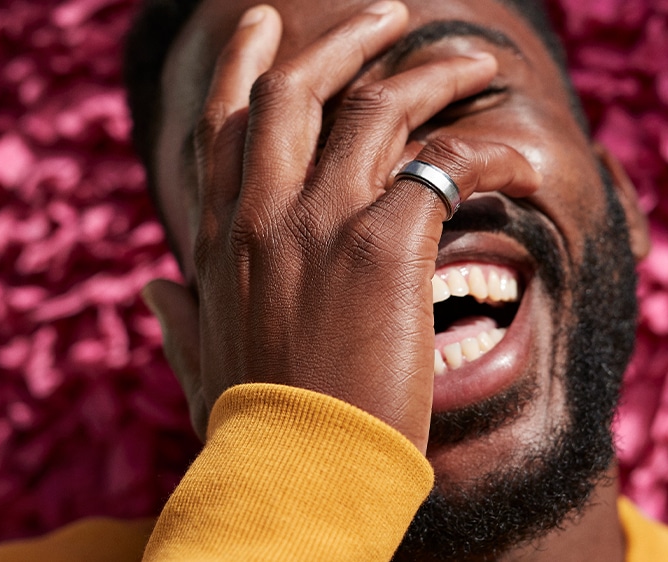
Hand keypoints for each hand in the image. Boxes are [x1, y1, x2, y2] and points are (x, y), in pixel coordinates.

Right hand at [143, 1, 539, 452]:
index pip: (225, 125)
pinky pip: (442, 164)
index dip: (244, 66)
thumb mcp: (201, 365)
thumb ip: (178, 321)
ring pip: (375, 104)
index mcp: (222, 239)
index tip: (267, 28)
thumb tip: (154, 290)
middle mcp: (264, 213)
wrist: (292, 477)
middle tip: (389, 13)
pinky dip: (482, 145)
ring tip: (470, 57)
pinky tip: (513, 144)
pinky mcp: (387, 244)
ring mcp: (322, 221)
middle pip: (297, 89)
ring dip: (428, 69)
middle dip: (343, 38)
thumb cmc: (253, 429)